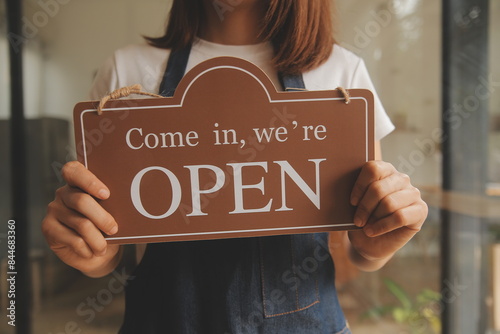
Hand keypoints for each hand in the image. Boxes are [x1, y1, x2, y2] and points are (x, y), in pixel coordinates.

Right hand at [42, 161, 120, 276]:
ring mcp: (54, 209)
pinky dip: (87, 249)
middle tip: (114, 229)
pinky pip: (73, 239)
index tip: (106, 194)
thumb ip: (112, 205)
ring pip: (81, 223)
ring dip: (97, 240)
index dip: (89, 181)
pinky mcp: (48, 227)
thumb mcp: (112, 214)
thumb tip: (127, 205)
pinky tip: (91, 252)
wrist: (97, 254)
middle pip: (81, 201)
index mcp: (78, 182)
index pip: (74, 171)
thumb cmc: (106, 228)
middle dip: (102, 218)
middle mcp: (63, 193)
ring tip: (104, 248)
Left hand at [347, 161, 427, 266]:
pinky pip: (400, 216)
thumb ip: (354, 194)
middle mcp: (401, 178)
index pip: (373, 168)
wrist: (370, 243)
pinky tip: (372, 231)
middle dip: (365, 207)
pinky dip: (382, 226)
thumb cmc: (362, 219)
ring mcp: (413, 193)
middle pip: (378, 188)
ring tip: (366, 226)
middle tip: (357, 220)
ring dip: (374, 218)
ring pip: (389, 203)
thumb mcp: (354, 205)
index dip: (360, 186)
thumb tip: (338, 187)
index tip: (352, 202)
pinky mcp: (421, 210)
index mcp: (384, 170)